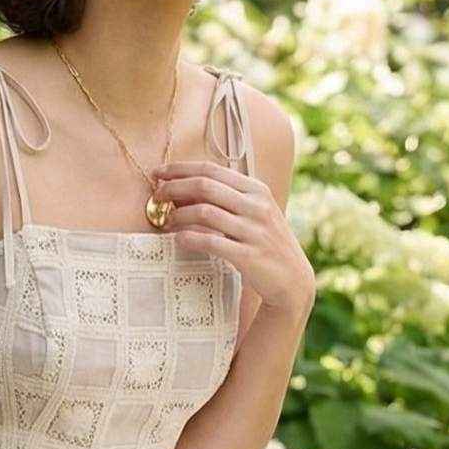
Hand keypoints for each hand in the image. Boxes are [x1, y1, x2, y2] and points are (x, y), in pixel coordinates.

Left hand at [151, 156, 315, 314]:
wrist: (292, 278)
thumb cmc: (265, 243)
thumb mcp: (254, 213)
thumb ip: (226, 198)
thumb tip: (182, 189)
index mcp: (257, 190)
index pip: (212, 169)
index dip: (181, 169)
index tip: (159, 173)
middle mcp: (257, 206)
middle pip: (205, 186)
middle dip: (174, 188)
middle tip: (157, 196)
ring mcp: (253, 231)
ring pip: (204, 212)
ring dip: (178, 215)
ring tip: (166, 221)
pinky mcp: (248, 255)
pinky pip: (210, 242)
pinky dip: (189, 238)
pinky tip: (178, 240)